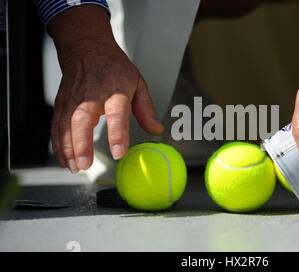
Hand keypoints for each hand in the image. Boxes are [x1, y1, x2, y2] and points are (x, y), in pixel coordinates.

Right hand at [48, 6, 162, 172]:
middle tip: (84, 165)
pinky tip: (64, 159)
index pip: (117, 113)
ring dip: (68, 149)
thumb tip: (156, 130)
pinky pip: (56, 125)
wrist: (87, 47)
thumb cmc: (115, 67)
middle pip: (82, 120)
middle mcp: (92, 96)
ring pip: (65, 125)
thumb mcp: (138, 83)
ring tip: (74, 168)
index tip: (119, 151)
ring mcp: (73, 99)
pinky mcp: (62, 103)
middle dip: (81, 144)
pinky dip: (58, 144)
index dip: (118, 133)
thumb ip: (146, 109)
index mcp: (116, 91)